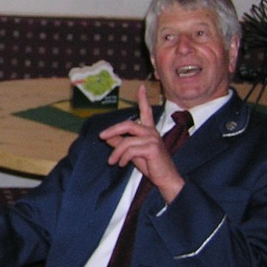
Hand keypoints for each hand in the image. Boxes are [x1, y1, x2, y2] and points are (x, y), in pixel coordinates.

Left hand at [98, 84, 184, 202]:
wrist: (165, 178)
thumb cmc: (150, 165)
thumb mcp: (132, 153)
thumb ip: (121, 143)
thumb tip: (107, 137)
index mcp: (149, 130)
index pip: (146, 112)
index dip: (143, 99)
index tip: (140, 87)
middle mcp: (152, 132)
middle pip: (128, 124)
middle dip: (113, 130)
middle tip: (101, 137)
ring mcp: (153, 140)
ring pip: (127, 141)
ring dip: (116, 152)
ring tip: (112, 162)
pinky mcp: (152, 149)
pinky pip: (131, 150)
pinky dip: (123, 158)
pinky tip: (122, 164)